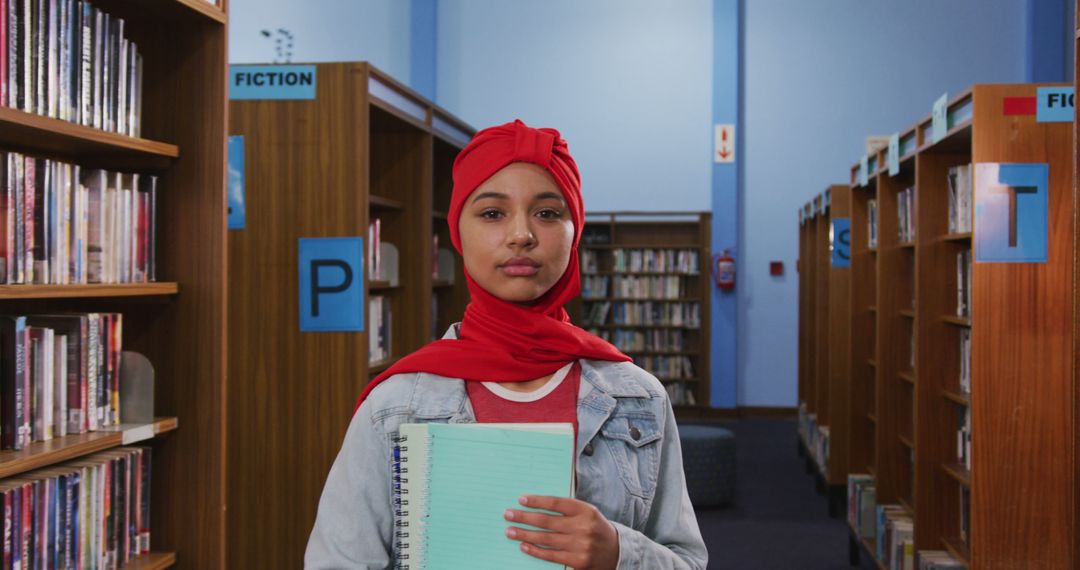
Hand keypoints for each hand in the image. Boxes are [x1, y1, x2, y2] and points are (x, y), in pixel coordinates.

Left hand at [504, 495, 618, 569]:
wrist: (616, 551)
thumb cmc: (595, 528)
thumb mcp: (587, 512)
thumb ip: (566, 509)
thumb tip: (535, 506)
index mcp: (585, 510)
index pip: (556, 503)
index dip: (537, 501)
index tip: (521, 500)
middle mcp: (583, 527)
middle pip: (547, 521)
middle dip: (524, 517)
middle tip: (508, 515)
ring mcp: (580, 546)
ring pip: (546, 539)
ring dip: (525, 535)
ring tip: (510, 531)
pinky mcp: (577, 561)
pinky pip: (551, 555)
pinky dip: (535, 550)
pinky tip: (523, 545)